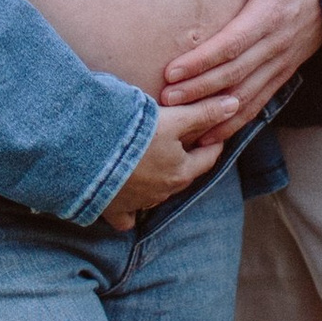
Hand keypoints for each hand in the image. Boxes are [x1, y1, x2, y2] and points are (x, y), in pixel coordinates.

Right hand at [101, 101, 236, 229]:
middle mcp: (163, 192)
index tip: (214, 130)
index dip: (213, 141)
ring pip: (157, 193)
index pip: (207, 157)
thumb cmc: (132, 134)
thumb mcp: (171, 118)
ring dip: (158, 179)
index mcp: (180, 171)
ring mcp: (138, 204)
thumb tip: (236, 104)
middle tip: (184, 141)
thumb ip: (203, 113)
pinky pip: (127, 216)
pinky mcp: (113, 210)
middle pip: (182, 174)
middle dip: (186, 159)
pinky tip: (128, 201)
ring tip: (152, 161)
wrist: (85, 154)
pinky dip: (130, 210)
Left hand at [158, 0, 321, 120]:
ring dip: (214, 112)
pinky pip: (258, 104)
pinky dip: (235, 122)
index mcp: (270, 15)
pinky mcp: (283, 75)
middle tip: (166, 99)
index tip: (172, 71)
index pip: (232, 44)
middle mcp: (276, 45)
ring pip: (245, 96)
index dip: (202, 60)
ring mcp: (281, 64)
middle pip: (234, 74)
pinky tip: (211, 135)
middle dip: (199, 90)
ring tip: (182, 122)